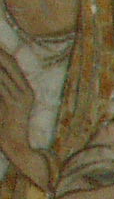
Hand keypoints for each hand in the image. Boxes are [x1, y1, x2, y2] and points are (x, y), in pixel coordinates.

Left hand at [0, 54, 46, 189]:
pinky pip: (2, 86)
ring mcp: (22, 97)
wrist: (16, 146)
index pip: (13, 64)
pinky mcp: (16, 104)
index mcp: (26, 90)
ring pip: (4, 73)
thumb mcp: (2, 105)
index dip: (2, 52)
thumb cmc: (6, 128)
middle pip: (10, 64)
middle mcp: (27, 91)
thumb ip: (1, 91)